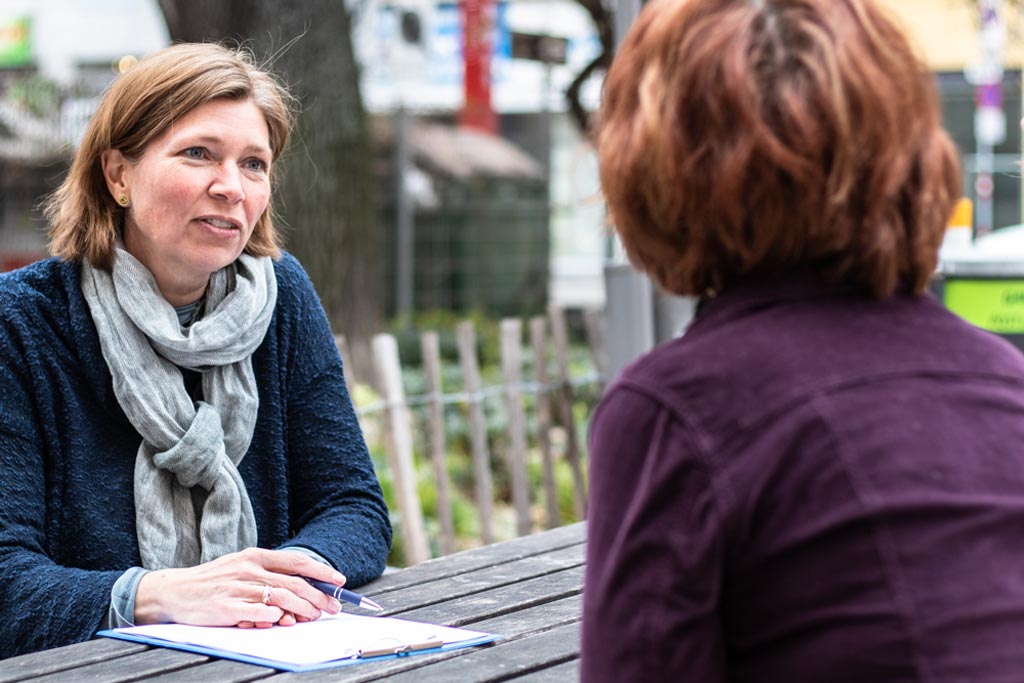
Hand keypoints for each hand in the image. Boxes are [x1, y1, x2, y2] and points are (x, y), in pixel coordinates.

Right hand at [133, 547, 346, 627]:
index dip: (320, 571)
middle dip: (318, 596)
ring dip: (301, 609)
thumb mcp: (240, 568)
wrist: (173, 591)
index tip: (339, 580)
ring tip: (313, 617)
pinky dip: (272, 617)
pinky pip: (255, 612)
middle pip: (292, 583)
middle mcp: (248, 569)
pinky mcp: (224, 606)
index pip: (296, 562)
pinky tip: (282, 620)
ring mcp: (236, 587)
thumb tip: (301, 590)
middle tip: (332, 607)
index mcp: (254, 557)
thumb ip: (267, 576)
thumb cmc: (212, 582)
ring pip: (279, 597)